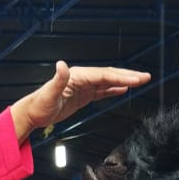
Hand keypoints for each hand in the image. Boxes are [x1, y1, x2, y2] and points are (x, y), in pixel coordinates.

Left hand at [11, 61, 150, 140]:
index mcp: (77, 76)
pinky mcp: (83, 95)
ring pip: (108, 82)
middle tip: (146, 77)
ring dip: (125, 81)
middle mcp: (81, 78)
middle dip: (129, 76)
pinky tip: (123, 89)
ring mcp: (83, 86)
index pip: (103, 75)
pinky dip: (114, 89)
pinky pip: (102, 91)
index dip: (121, 77)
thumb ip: (57, 80)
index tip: (136, 80)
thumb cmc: (39, 105)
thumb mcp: (48, 94)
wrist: (32, 113)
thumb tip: (62, 65)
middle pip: (109, 75)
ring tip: (140, 81)